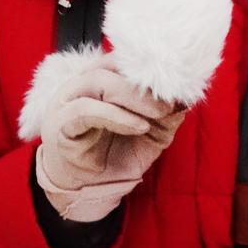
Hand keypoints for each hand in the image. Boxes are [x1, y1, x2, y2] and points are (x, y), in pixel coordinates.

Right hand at [33, 65, 186, 222]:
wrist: (88, 188)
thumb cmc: (115, 154)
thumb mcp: (150, 134)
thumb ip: (166, 116)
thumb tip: (186, 99)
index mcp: (100, 80)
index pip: (121, 59)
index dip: (148, 66)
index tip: (176, 81)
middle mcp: (80, 84)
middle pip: (110, 67)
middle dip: (145, 83)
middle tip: (170, 102)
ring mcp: (66, 102)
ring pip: (97, 81)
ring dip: (133, 97)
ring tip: (158, 114)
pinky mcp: (61, 125)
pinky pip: (86, 111)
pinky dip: (115, 116)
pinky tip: (138, 127)